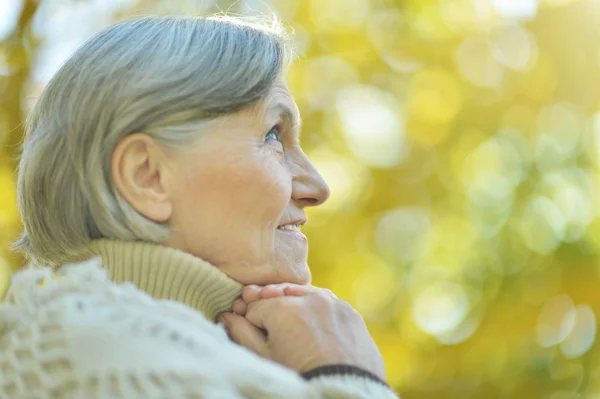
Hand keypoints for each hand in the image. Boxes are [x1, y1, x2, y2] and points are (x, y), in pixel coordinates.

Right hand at [220, 284, 386, 380]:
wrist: (342, 395)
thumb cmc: (298, 378)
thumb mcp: (264, 359)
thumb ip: (242, 333)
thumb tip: (227, 316)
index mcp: (282, 308)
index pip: (256, 307)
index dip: (250, 321)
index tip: (251, 332)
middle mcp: (309, 298)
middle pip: (281, 296)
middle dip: (273, 309)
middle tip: (271, 329)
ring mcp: (333, 304)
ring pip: (306, 297)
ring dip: (297, 306)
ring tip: (293, 329)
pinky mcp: (351, 314)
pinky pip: (329, 305)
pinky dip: (320, 313)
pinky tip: (315, 330)